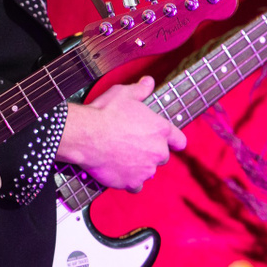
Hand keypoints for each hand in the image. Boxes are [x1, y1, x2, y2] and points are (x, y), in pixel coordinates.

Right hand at [59, 76, 185, 192]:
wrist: (86, 136)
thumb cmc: (105, 113)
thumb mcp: (123, 94)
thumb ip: (140, 90)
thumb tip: (149, 81)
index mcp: (161, 130)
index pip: (179, 141)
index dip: (173, 141)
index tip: (168, 141)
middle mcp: (158, 151)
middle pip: (162, 156)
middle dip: (150, 152)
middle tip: (132, 145)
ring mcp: (146, 169)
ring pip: (148, 171)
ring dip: (139, 167)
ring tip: (122, 158)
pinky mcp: (132, 182)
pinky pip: (135, 186)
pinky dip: (129, 181)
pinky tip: (118, 172)